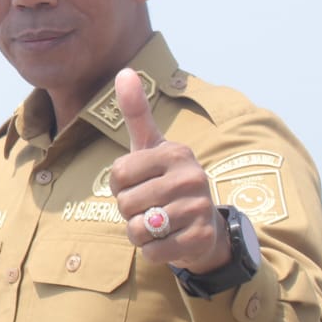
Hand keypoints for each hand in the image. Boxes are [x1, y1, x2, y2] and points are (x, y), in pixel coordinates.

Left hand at [109, 68, 227, 273]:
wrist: (204, 226)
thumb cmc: (166, 181)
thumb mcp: (151, 146)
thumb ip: (136, 111)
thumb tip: (125, 71)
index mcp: (175, 153)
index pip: (117, 174)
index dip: (118, 186)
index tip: (139, 183)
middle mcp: (191, 177)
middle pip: (125, 203)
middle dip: (129, 211)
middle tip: (151, 206)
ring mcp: (199, 208)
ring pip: (137, 228)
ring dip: (139, 232)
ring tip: (159, 222)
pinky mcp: (201, 238)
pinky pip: (153, 250)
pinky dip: (153, 250)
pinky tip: (169, 239)